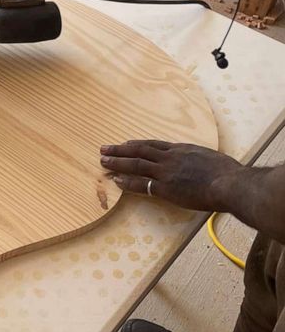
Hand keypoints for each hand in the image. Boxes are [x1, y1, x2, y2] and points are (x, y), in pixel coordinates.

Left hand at [100, 140, 245, 211]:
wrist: (228, 183)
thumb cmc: (226, 172)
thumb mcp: (209, 157)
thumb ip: (197, 159)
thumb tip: (197, 162)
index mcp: (181, 149)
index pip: (153, 144)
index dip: (137, 144)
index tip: (126, 143)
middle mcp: (169, 157)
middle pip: (139, 150)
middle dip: (120, 150)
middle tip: (104, 149)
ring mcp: (166, 172)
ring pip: (136, 164)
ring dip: (118, 163)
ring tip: (103, 162)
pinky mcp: (166, 188)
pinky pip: (142, 184)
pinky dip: (128, 182)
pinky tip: (116, 181)